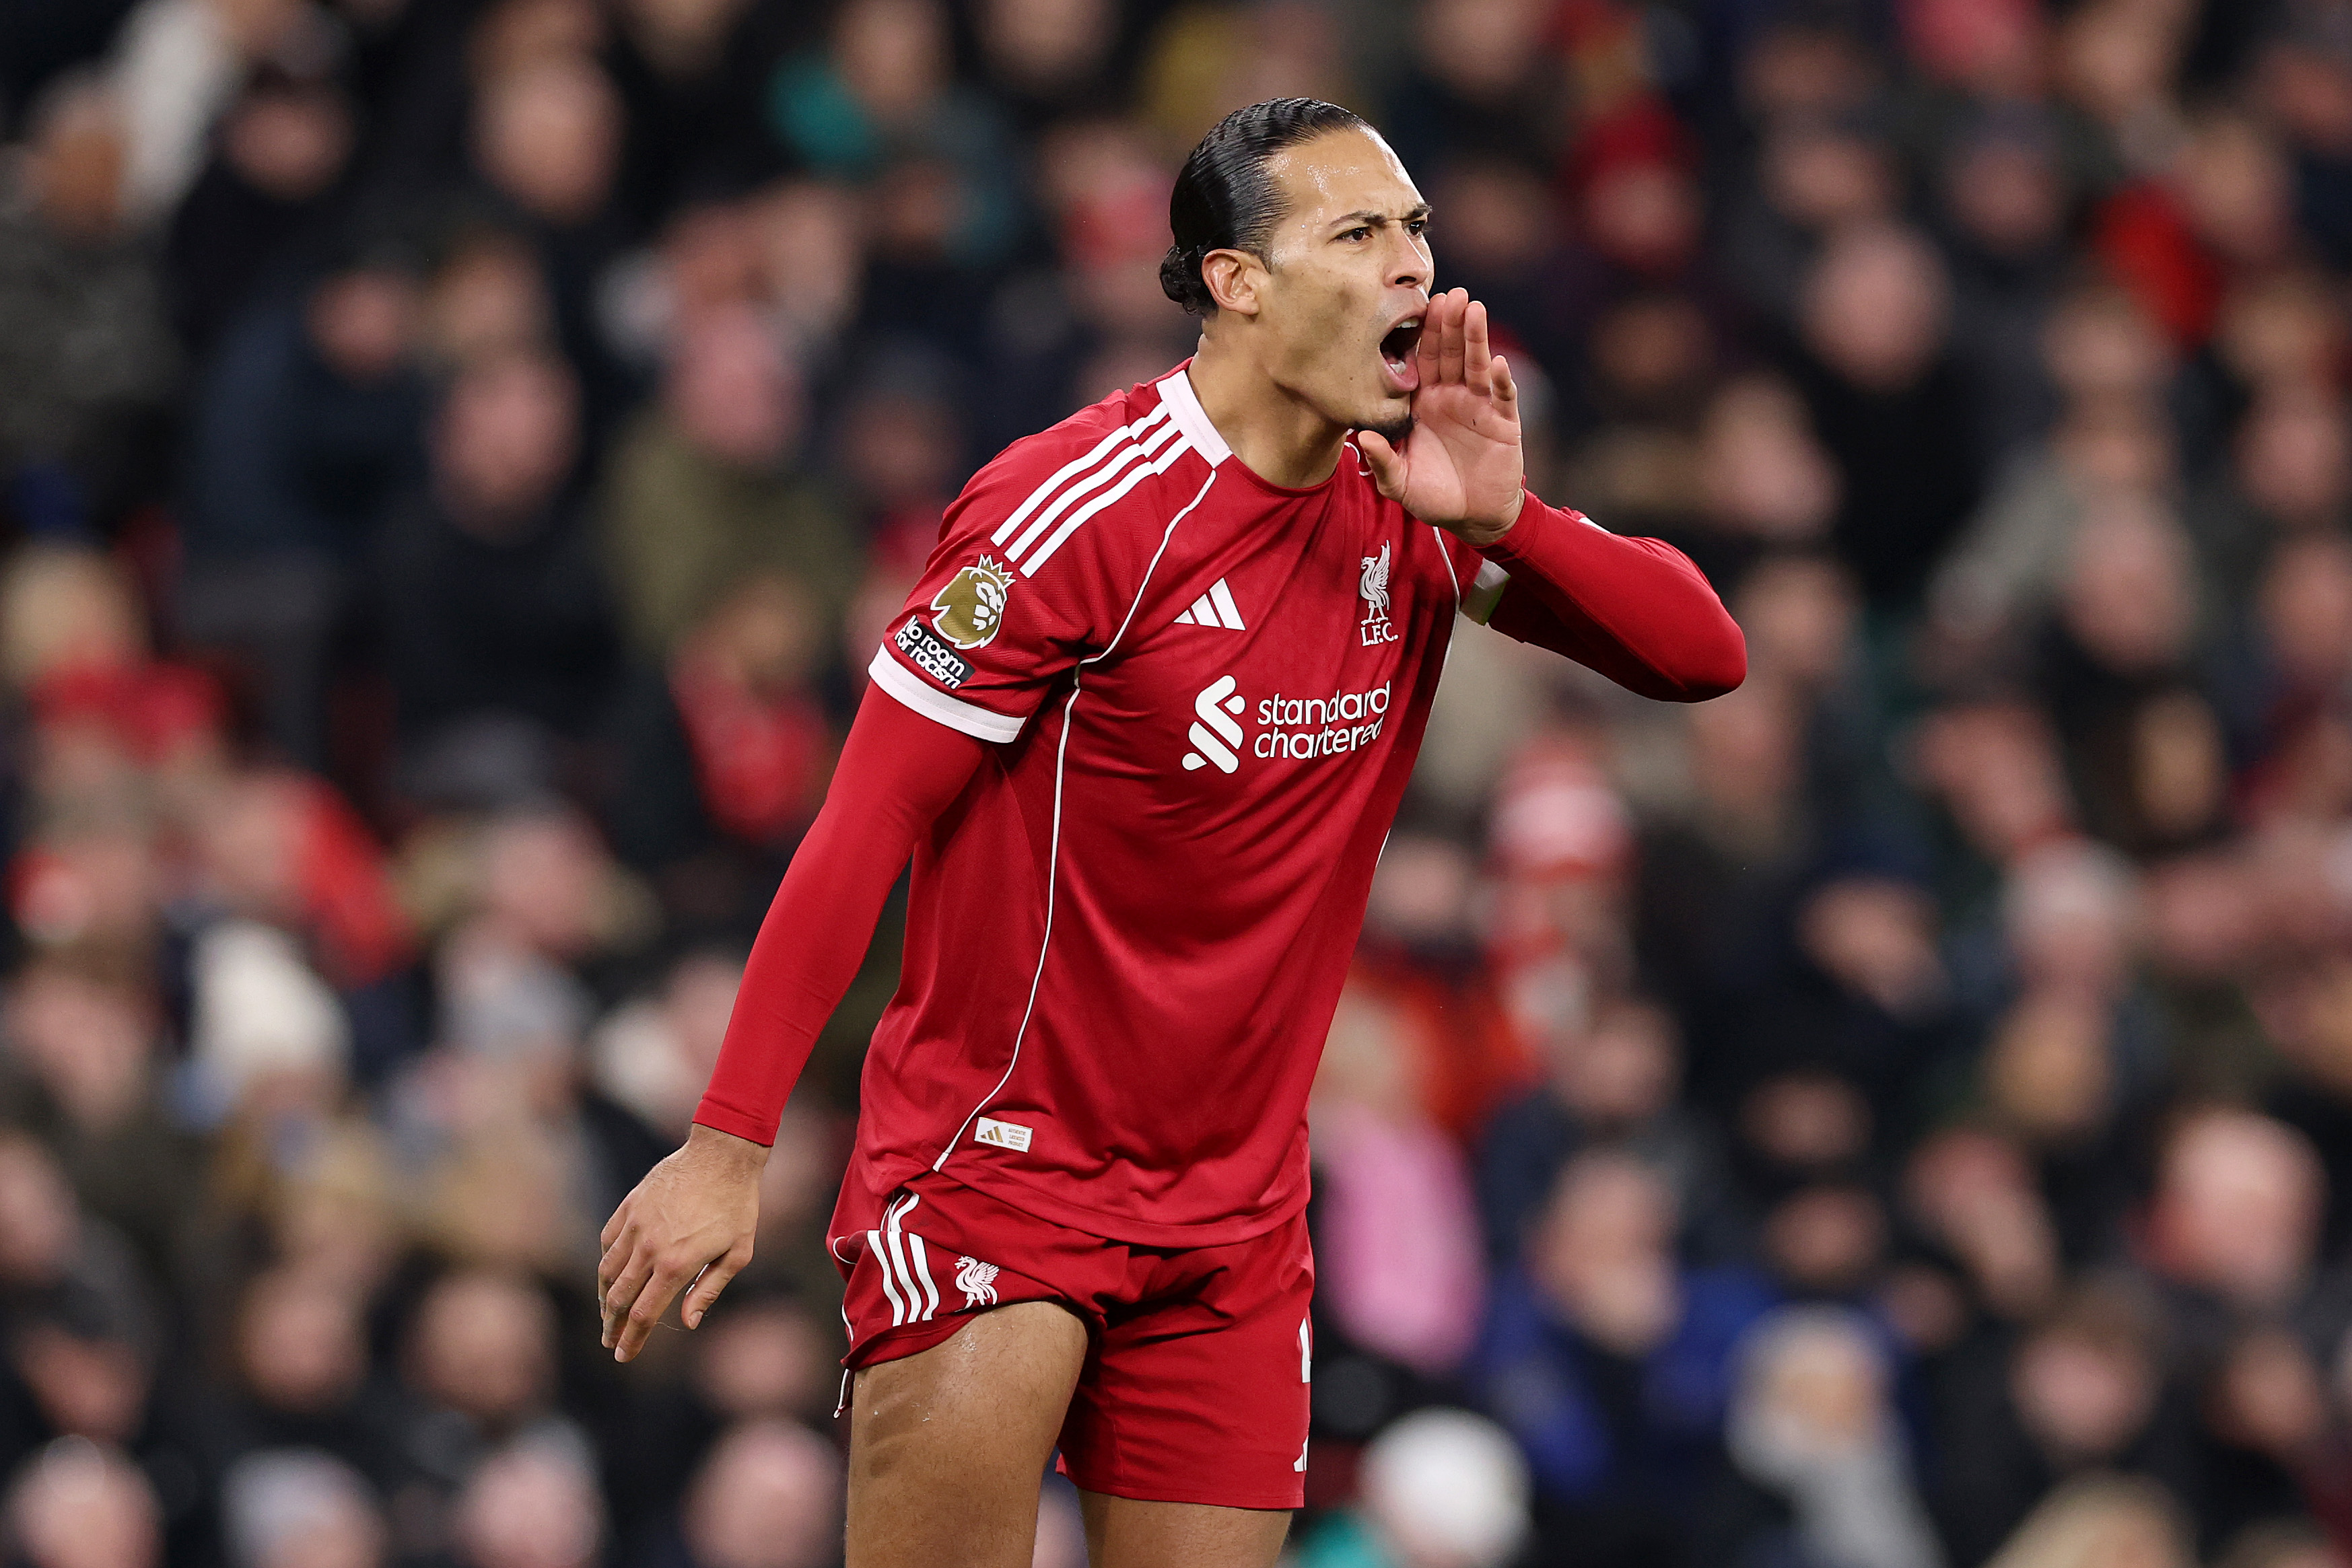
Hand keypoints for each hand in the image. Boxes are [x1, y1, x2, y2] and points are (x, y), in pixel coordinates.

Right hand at [597, 1123, 764, 1361]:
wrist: (722, 1155)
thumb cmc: (737, 1205)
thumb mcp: (737, 1253)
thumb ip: (708, 1290)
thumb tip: (688, 1323)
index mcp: (677, 1264)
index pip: (644, 1314)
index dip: (632, 1340)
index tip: (624, 1356)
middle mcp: (649, 1248)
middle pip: (619, 1299)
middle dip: (612, 1326)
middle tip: (610, 1342)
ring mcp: (636, 1225)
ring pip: (607, 1271)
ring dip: (604, 1298)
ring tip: (607, 1313)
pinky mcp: (629, 1206)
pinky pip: (608, 1241)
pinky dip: (606, 1261)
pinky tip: (611, 1273)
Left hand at [1357, 288, 1525, 546]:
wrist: (1473, 517)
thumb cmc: (1433, 496)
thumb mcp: (1400, 483)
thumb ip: (1383, 461)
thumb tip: (1361, 436)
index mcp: (1422, 403)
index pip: (1420, 362)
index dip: (1419, 336)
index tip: (1414, 307)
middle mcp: (1450, 397)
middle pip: (1449, 353)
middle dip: (1449, 323)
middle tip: (1449, 293)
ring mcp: (1479, 406)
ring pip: (1476, 365)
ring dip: (1476, 338)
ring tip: (1473, 308)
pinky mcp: (1503, 421)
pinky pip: (1503, 396)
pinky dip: (1502, 380)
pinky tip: (1498, 363)